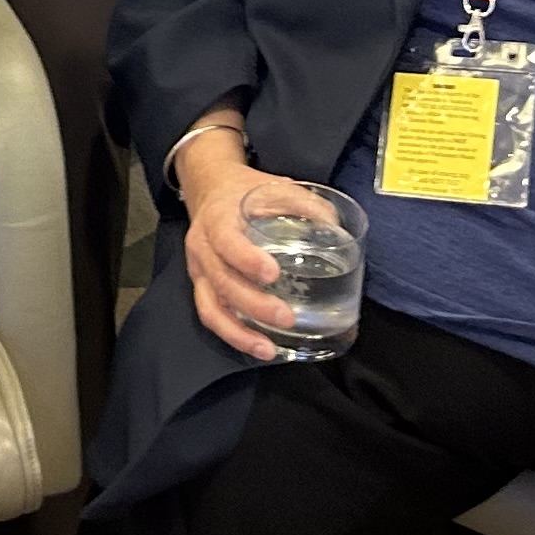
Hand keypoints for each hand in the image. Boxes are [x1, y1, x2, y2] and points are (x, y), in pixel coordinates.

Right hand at [170, 128, 337, 361]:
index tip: (273, 274)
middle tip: (286, 317)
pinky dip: (233, 335)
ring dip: (238, 332)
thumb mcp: (273, 185)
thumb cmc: (245, 191)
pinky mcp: (203, 286)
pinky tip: (259, 347)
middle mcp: (203, 248)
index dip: (246, 260)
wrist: (210, 188)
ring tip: (268, 350)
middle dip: (253, 304)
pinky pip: (211, 315)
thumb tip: (335, 227)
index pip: (226, 242)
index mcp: (217, 219)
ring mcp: (199, 271)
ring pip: (210, 307)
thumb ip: (304, 203)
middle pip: (222, 281)